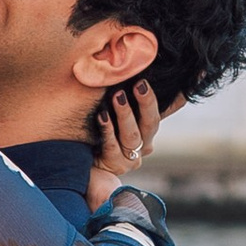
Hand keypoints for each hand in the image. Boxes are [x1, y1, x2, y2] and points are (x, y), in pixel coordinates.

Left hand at [88, 82, 176, 207]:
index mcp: (148, 130)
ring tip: (118, 96)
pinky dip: (108, 130)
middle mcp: (143, 145)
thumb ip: (132, 98)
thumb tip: (164, 81)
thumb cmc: (100, 133)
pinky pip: (112, 146)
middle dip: (146, 102)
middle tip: (139, 84)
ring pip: (132, 135)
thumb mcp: (117, 112)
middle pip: (151, 123)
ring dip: (125, 114)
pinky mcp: (115, 166)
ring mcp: (131, 158)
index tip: (155, 80)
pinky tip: (102, 116)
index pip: (162, 111)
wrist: (81, 162)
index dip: (163, 97)